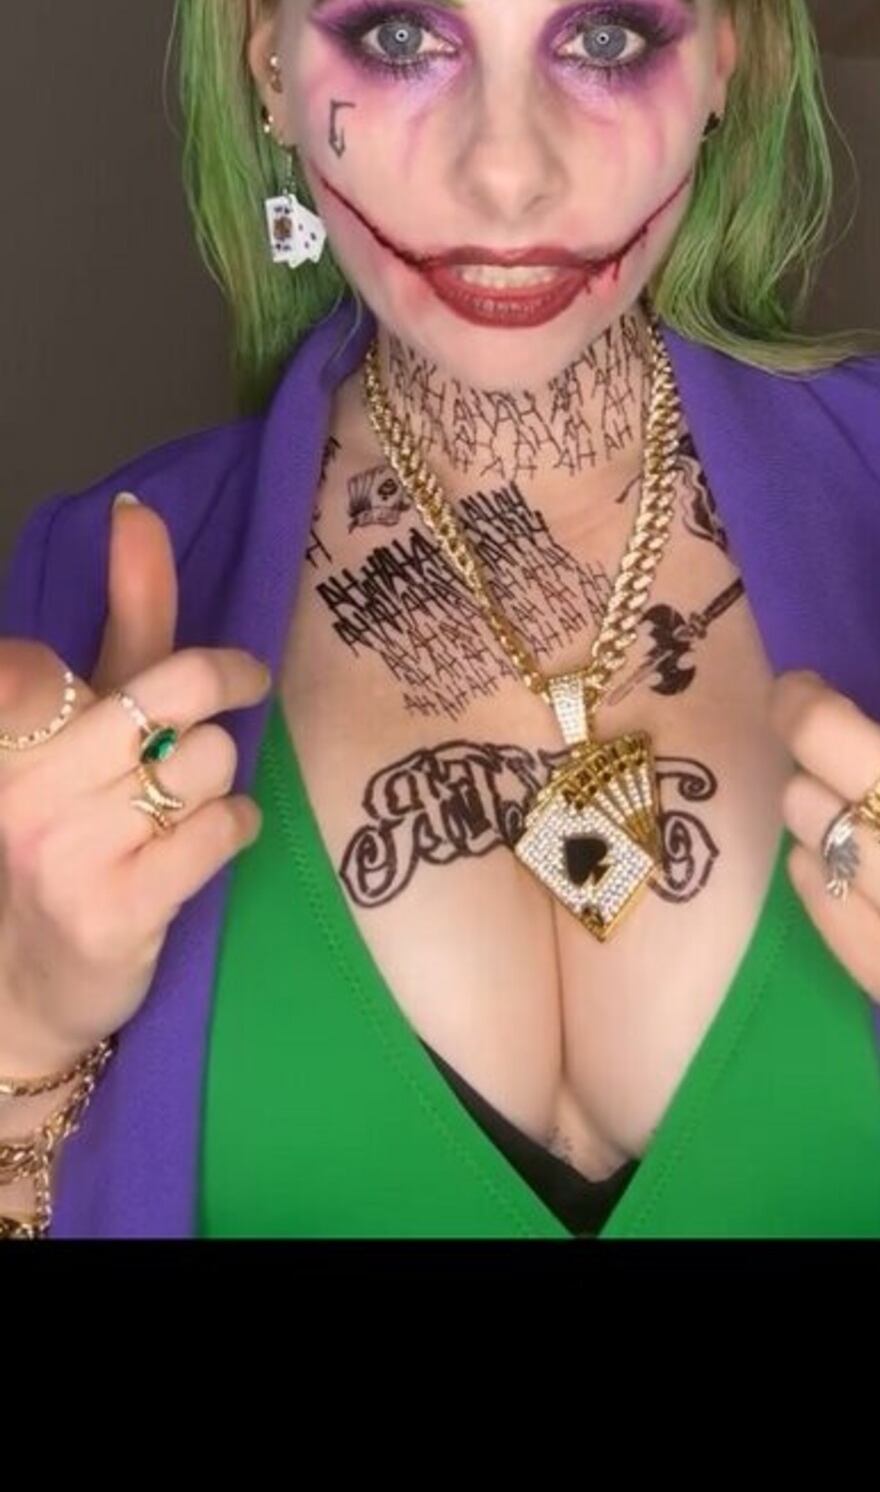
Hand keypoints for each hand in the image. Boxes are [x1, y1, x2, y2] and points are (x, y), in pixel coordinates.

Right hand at [0, 495, 268, 1075]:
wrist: (37, 979)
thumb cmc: (78, 824)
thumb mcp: (95, 716)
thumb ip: (126, 616)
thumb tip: (137, 512)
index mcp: (11, 735)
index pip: (38, 670)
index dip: (92, 662)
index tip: (137, 677)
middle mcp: (26, 791)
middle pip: (171, 691)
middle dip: (226, 683)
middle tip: (243, 686)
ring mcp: (67, 855)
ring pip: (205, 761)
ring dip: (224, 772)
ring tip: (196, 795)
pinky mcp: (116, 912)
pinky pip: (219, 830)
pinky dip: (238, 825)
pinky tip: (213, 837)